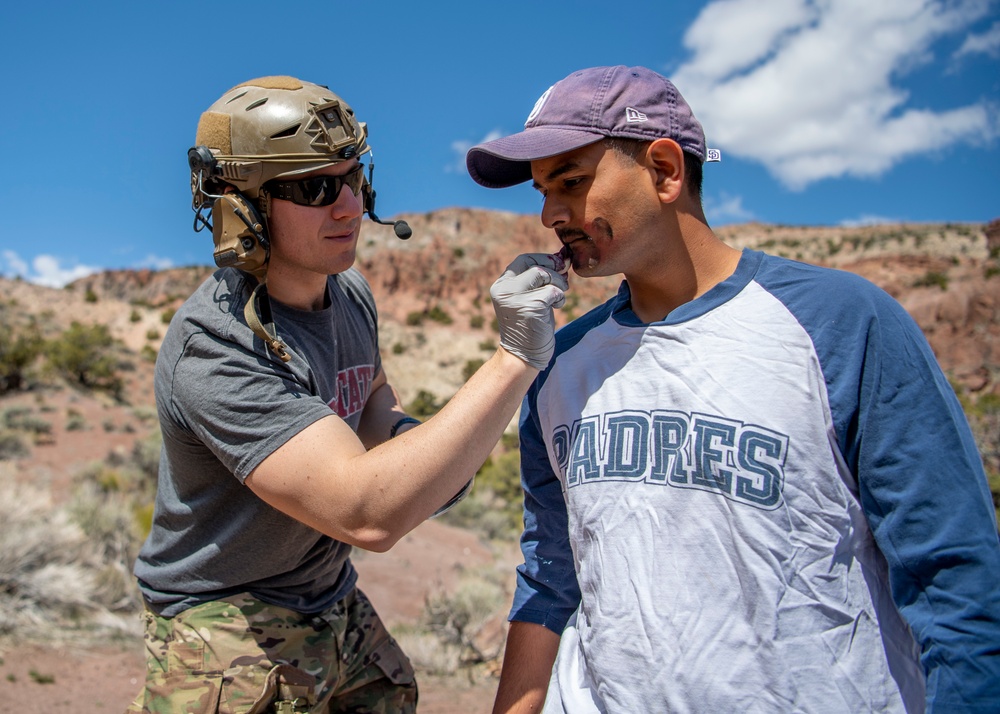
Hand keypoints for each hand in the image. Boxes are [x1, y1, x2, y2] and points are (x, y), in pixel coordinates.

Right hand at [490, 252, 568, 369]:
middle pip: (535, 265)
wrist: (523, 356)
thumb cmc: (531, 326)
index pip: (524, 259)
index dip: (544, 259)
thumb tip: (563, 256)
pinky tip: (556, 307)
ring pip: (544, 275)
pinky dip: (560, 298)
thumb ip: (540, 279)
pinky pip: (553, 291)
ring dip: (559, 284)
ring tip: (557, 298)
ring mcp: (515, 298)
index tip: (559, 264)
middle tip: (564, 279)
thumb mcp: (530, 298)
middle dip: (554, 270)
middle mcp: (504, 289)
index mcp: (501, 285)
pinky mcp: (529, 307)